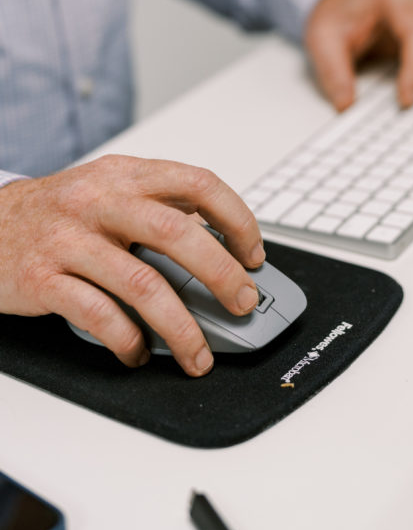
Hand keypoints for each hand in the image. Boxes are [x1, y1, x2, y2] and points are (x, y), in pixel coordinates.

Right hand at [0, 155, 264, 376]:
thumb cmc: (61, 212)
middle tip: (242, 303)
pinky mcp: (43, 279)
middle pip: (175, 233)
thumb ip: (161, 206)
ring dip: (181, 326)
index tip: (253, 254)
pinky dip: (127, 340)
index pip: (198, 184)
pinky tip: (139, 352)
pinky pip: (98, 315)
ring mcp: (70, 240)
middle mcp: (99, 201)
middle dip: (220, 273)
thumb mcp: (111, 190)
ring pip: (141, 284)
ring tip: (199, 353)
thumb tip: (223, 244)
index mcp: (126, 175)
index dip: (236, 219)